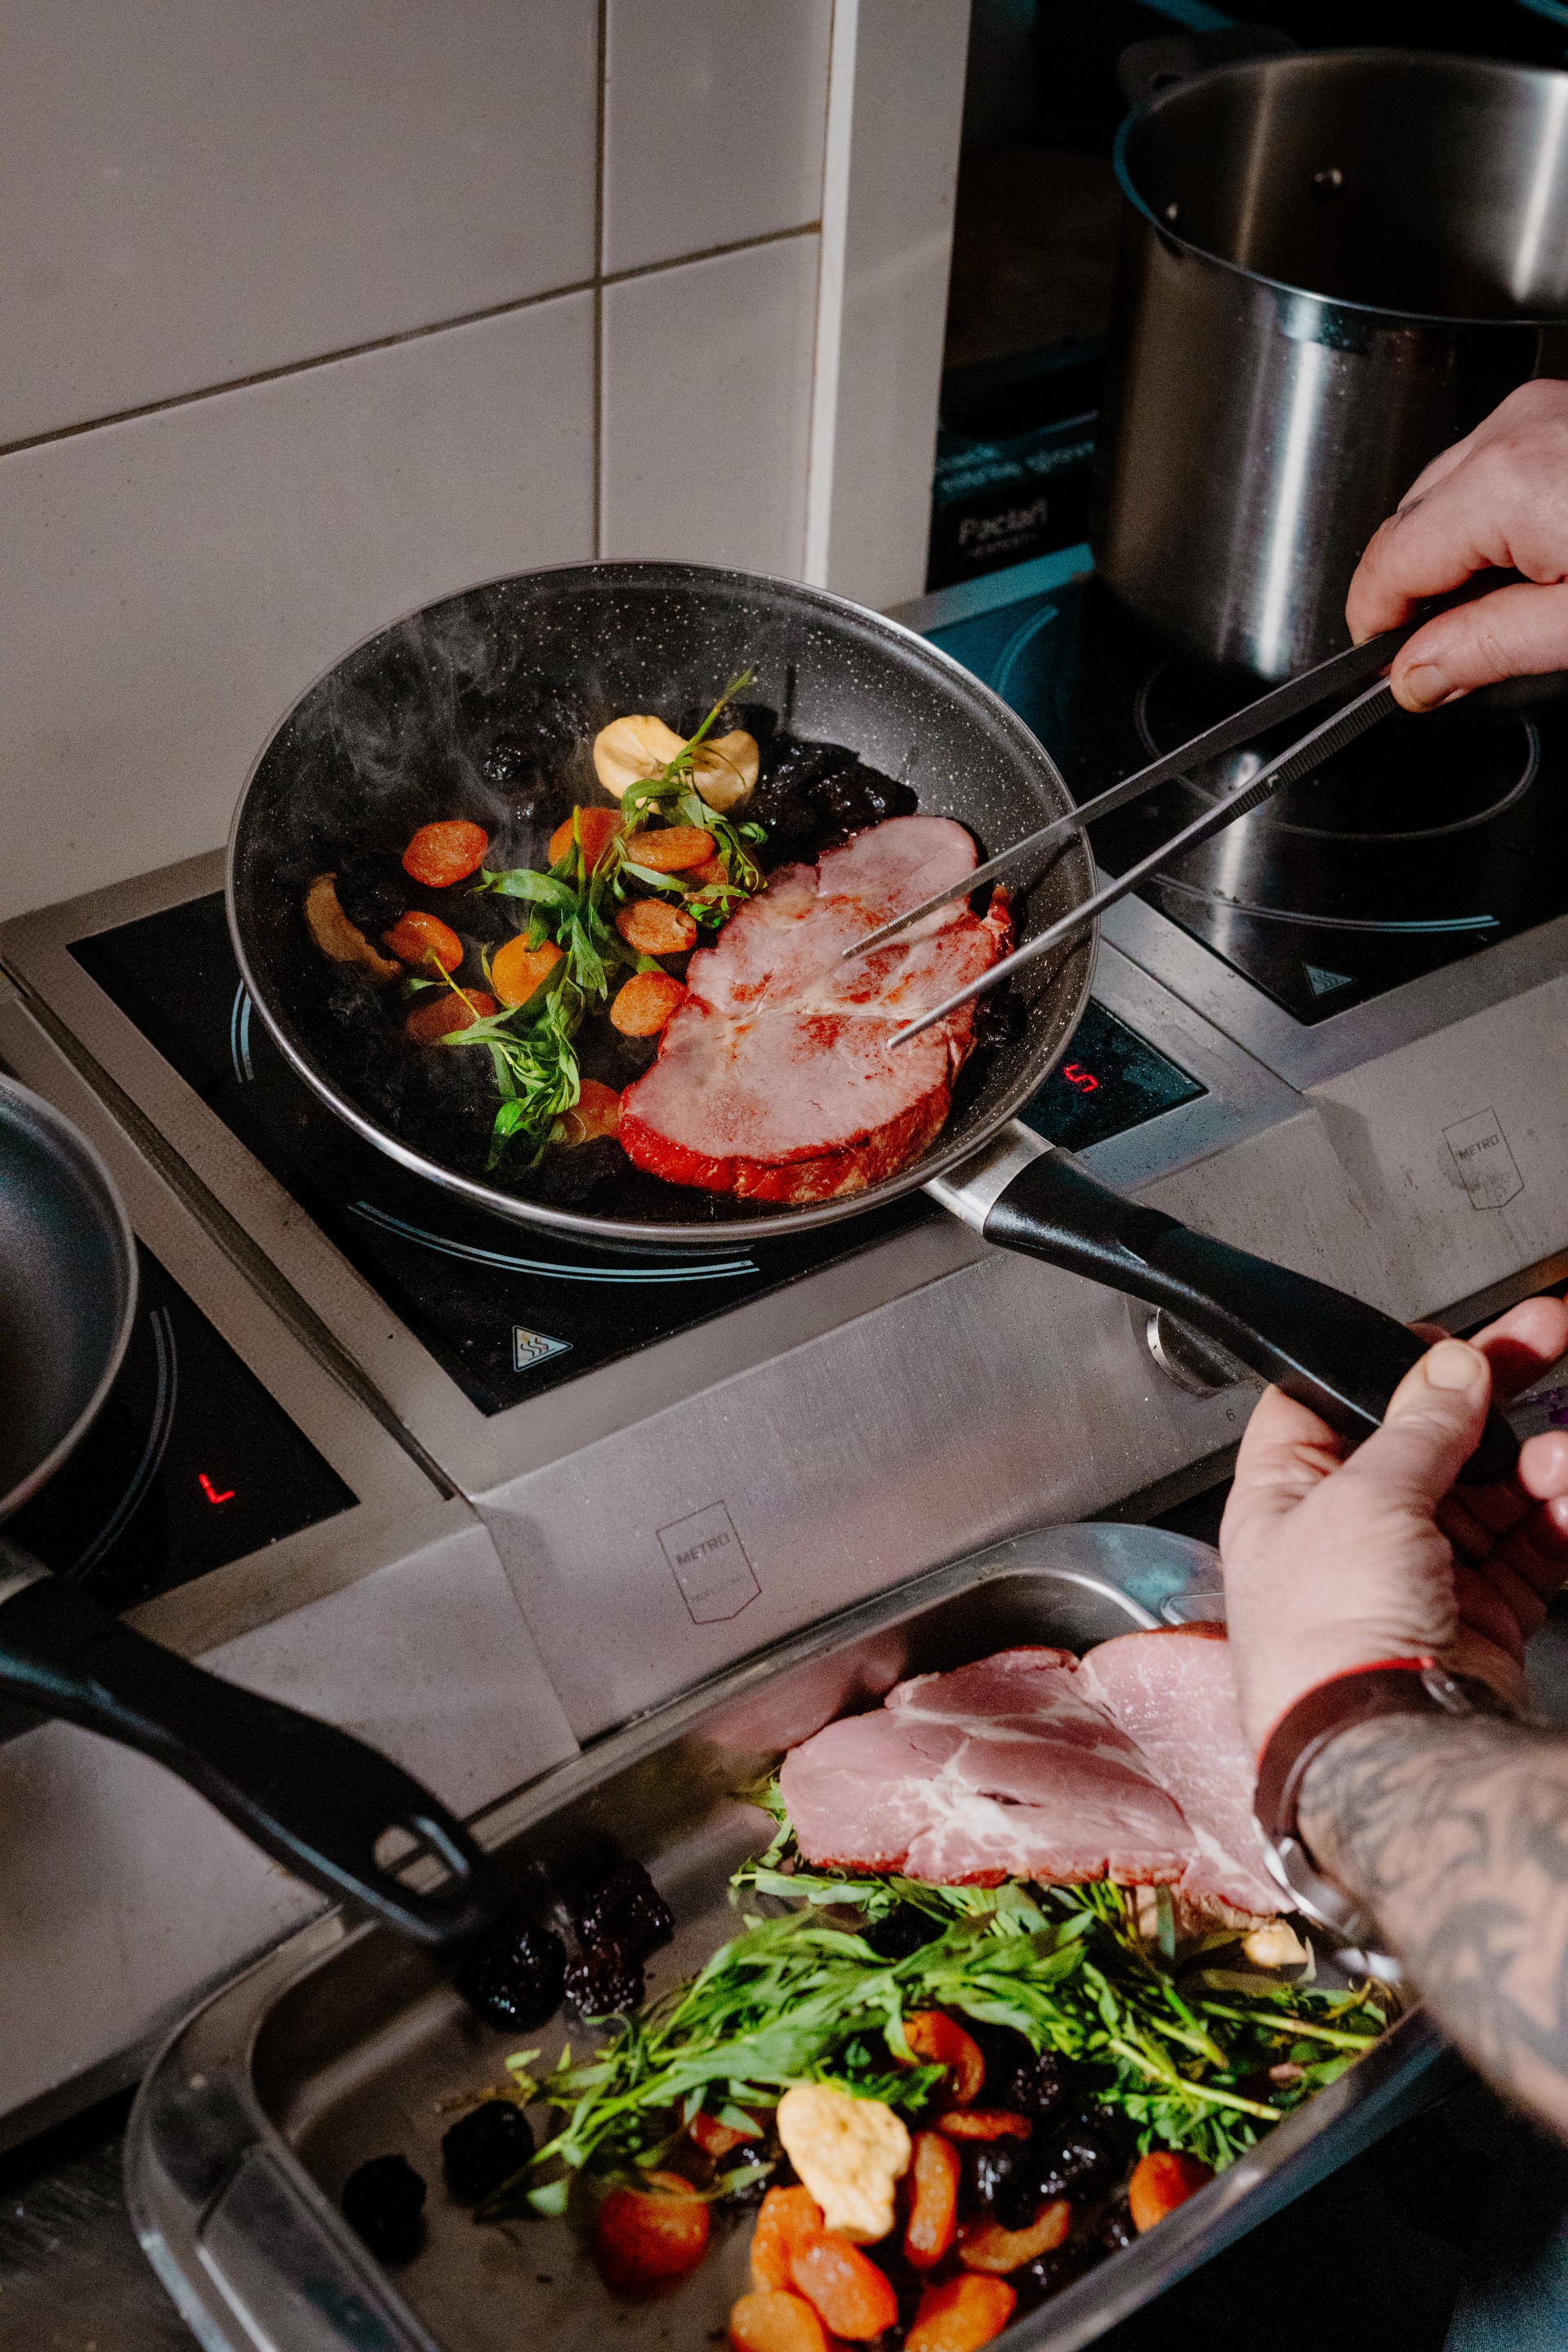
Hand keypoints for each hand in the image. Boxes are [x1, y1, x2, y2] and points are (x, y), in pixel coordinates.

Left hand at [1219, 1294, 1567, 1751]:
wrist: (1387, 1748)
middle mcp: (1346, 1535)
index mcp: (1285, 1499)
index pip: (1327, 1404)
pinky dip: (1557, 1519)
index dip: (1384, 1366)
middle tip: (1544, 1337)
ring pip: (1488, 1491)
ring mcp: (1415, 1577)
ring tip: (1561, 1457)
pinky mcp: (1475, 1618)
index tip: (1443, 1339)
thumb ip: (1417, 1426)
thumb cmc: (1329, 1639)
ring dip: (1534, 1461)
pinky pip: (1527, 1550)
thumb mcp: (1363, 1498)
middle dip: (1490, 1391)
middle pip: (1425, 1439)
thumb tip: (1449, 1369)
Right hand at [1345, 378, 1567, 709]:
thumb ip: (1488, 651)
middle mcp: (1512, 429)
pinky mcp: (1558, 409)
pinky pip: (1490, 464)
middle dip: (1417, 592)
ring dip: (1454, 553)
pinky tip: (1536, 553)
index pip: (1387, 565)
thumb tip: (1415, 675)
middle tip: (1455, 655)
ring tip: (1509, 603)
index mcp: (1505, 485)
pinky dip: (1491, 515)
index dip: (1374, 627)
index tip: (1385, 669)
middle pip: (1408, 525)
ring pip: (1444, 494)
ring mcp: (1538, 409)